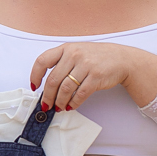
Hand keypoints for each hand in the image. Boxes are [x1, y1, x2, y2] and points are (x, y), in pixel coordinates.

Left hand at [29, 42, 156, 111]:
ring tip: (58, 107)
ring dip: (59, 101)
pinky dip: (73, 103)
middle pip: (53, 80)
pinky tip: (71, 106)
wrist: (122, 59)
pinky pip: (80, 94)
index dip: (35, 76)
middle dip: (47, 96)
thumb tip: (46, 84)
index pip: (42, 61)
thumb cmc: (96, 57)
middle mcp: (74, 55)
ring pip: (65, 89)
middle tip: (46, 105)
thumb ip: (61, 62)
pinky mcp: (96, 76)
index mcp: (66, 48)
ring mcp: (86, 65)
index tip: (34, 87)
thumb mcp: (77, 52)